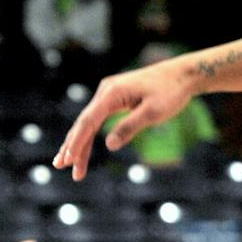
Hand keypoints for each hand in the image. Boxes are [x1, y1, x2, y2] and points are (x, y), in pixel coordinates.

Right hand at [54, 59, 195, 179]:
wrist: (181, 75)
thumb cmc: (170, 93)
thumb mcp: (153, 113)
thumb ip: (130, 127)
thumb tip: (109, 145)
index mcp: (112, 94)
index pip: (88, 121)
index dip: (77, 142)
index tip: (69, 159)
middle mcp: (106, 92)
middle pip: (84, 123)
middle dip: (72, 146)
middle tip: (60, 166)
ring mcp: (109, 94)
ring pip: (88, 122)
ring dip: (78, 142)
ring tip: (68, 164)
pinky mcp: (115, 98)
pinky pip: (97, 119)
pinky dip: (89, 134)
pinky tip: (83, 148)